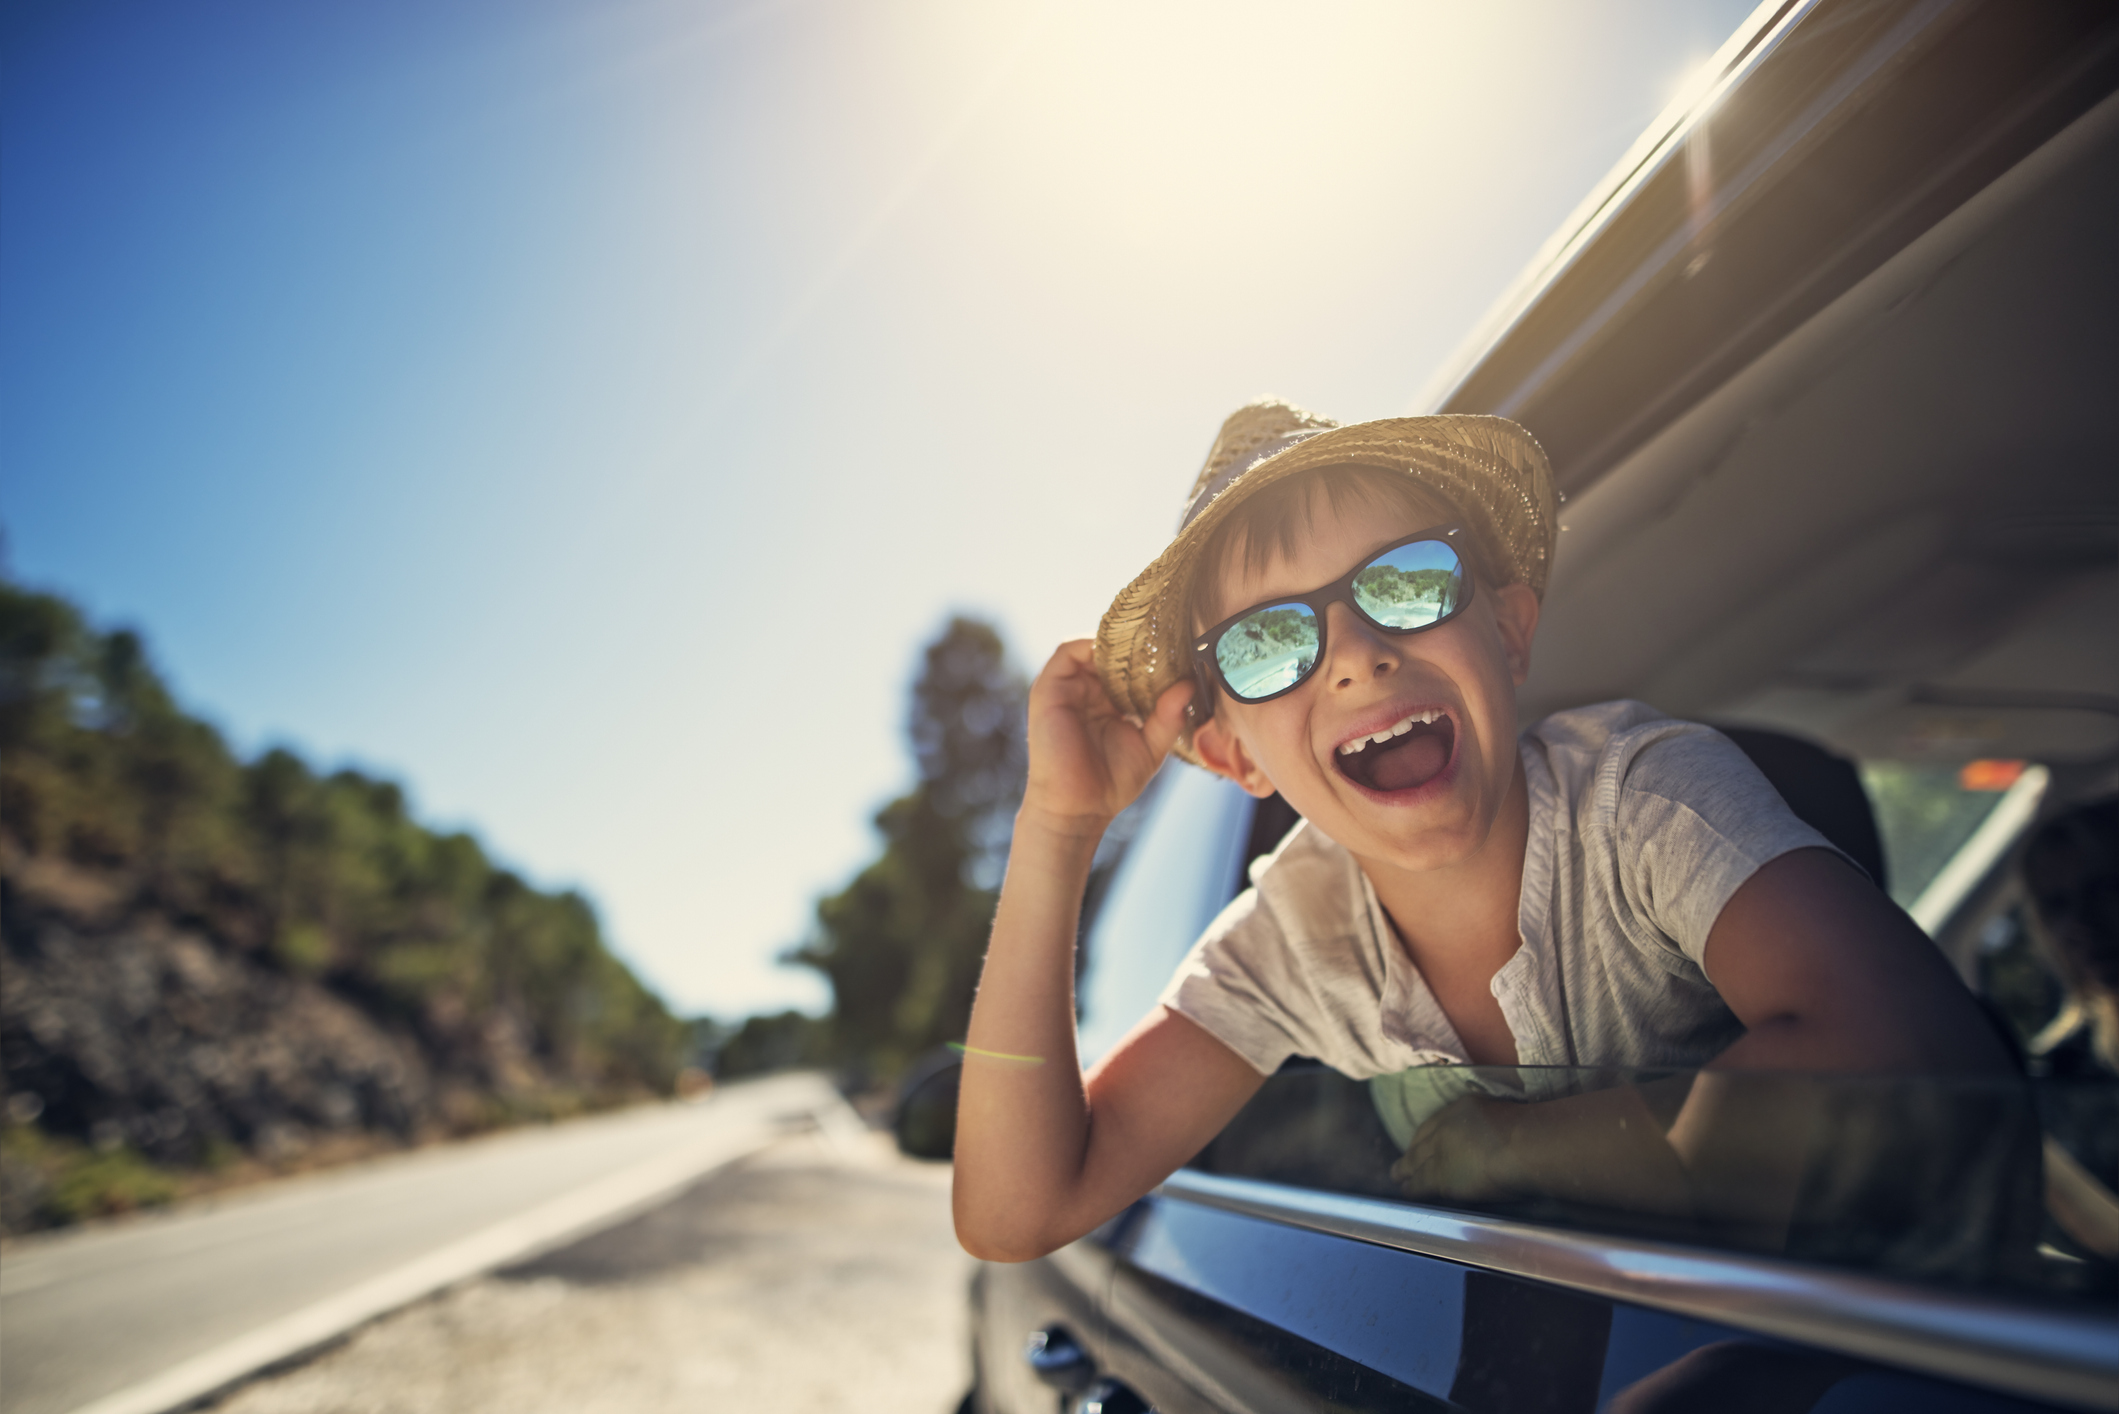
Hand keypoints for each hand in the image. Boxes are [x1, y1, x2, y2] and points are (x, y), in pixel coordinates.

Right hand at [1021, 640, 1193, 834]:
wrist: (1077, 809)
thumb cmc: (1110, 783)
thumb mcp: (1150, 746)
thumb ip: (1168, 716)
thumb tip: (1188, 684)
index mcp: (1107, 703)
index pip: (1126, 666)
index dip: (1149, 656)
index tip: (1178, 650)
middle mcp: (1085, 691)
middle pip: (1110, 652)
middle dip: (1136, 644)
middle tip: (1165, 639)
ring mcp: (1066, 689)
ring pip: (1090, 647)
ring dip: (1115, 641)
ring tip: (1142, 642)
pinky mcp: (1048, 690)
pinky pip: (1067, 652)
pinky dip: (1090, 644)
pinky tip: (1117, 652)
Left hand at [1391, 1088, 1695, 1218]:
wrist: (1526, 1145)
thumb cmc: (1538, 1131)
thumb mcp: (1523, 1115)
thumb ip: (1519, 1121)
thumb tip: (1533, 1125)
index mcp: (1468, 1106)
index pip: (1441, 1120)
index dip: (1430, 1132)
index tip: (1423, 1139)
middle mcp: (1449, 1124)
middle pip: (1425, 1140)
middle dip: (1413, 1151)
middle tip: (1400, 1162)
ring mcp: (1442, 1150)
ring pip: (1418, 1162)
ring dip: (1407, 1170)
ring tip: (1398, 1178)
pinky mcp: (1441, 1175)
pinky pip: (1421, 1182)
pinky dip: (1412, 1186)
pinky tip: (1405, 1191)